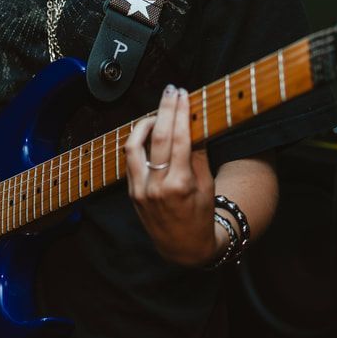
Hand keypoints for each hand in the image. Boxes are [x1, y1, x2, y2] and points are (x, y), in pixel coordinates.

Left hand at [125, 84, 219, 266]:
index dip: (181, 113)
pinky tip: (146, 130)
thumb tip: (192, 122)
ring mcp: (140, 189)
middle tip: (171, 90)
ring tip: (157, 111)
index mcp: (180, 184)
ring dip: (145, 122)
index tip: (183, 94)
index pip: (180, 138)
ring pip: (135, 145)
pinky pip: (130, 159)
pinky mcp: (131, 192)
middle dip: (165, 109)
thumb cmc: (201, 214)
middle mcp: (157, 186)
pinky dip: (137, 140)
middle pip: (158, 137)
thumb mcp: (206, 184)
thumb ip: (197, 153)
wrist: (183, 247)